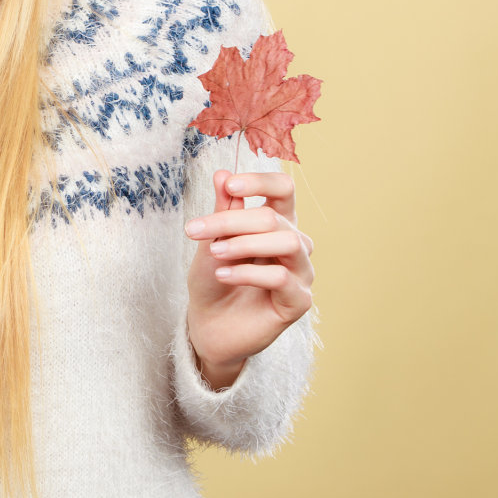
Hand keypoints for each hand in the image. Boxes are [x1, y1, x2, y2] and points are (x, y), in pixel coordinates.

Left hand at [183, 169, 316, 381]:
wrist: (209, 324)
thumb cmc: (213, 279)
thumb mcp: (211, 241)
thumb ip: (222, 210)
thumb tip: (222, 174)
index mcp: (277, 222)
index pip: (284, 189)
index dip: (260, 181)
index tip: (229, 185)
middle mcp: (296, 244)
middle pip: (274, 218)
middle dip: (231, 221)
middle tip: (195, 230)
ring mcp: (301, 272)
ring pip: (286, 243)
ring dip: (244, 243)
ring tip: (214, 252)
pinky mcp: (299, 301)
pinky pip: (281, 277)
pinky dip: (247, 272)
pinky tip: (222, 274)